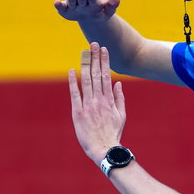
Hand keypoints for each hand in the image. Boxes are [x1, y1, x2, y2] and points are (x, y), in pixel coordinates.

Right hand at [54, 0, 120, 23]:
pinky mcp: (65, 10)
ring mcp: (74, 5)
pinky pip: (62, 8)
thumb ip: (112, 5)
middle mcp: (83, 1)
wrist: (92, 17)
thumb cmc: (100, 11)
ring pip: (72, 1)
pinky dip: (59, 6)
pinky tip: (56, 3)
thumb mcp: (108, 11)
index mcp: (93, 0)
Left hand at [69, 42, 126, 164]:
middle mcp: (99, 100)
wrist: (104, 148)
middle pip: (97, 74)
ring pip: (87, 80)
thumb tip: (118, 84)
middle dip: (96, 58)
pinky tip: (72, 71)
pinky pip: (75, 94)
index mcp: (110, 100)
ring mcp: (88, 105)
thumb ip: (119, 98)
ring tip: (85, 52)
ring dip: (86, 65)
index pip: (106, 76)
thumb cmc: (113, 133)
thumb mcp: (121, 115)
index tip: (104, 50)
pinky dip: (73, 82)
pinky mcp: (78, 112)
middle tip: (94, 44)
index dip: (104, 61)